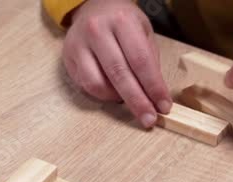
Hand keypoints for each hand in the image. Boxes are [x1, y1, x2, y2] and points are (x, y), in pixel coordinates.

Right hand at [62, 0, 171, 127]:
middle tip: (149, 119)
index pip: (141, 60)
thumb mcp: (143, 31)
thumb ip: (149, 60)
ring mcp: (80, 44)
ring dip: (117, 99)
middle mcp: (98, 30)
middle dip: (137, 101)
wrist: (93, 7)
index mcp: (122, 21)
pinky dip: (103, 95)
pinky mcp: (69, 57)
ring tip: (131, 100)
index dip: (153, 87)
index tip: (163, 106)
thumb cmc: (122, 22)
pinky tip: (114, 93)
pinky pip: (87, 85)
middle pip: (119, 74)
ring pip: (98, 84)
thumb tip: (155, 95)